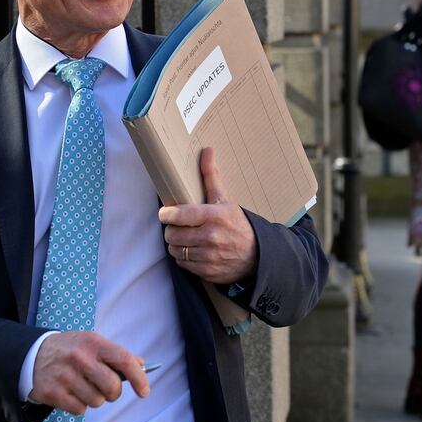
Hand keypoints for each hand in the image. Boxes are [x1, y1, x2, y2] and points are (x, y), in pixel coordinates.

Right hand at [29, 332, 148, 414]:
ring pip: (96, 401)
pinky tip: (70, 392)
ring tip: (82, 386)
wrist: (31, 355)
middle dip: (113, 393)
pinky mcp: (53, 393)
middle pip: (112, 387)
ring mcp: (65, 376)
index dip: (139, 378)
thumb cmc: (68, 350)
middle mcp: (79, 357)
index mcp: (92, 342)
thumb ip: (115, 354)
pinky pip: (80, 409)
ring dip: (94, 399)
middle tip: (105, 388)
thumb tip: (141, 365)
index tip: (144, 391)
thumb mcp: (90, 343)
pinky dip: (78, 405)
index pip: (124, 360)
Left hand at [159, 147, 256, 283]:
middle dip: (171, 229)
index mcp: (214, 216)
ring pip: (175, 250)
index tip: (165, 213)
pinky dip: (183, 257)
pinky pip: (183, 263)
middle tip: (176, 226)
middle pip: (172, 234)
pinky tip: (191, 250)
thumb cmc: (237, 224)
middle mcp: (211, 237)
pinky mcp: (206, 271)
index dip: (167, 214)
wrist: (256, 255)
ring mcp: (208, 256)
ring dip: (175, 244)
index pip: (179, 215)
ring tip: (183, 238)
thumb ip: (211, 176)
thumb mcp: (225, 199)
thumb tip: (206, 150)